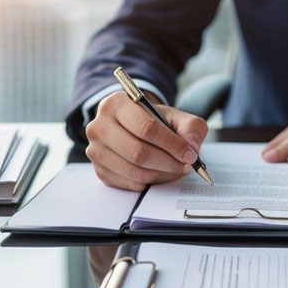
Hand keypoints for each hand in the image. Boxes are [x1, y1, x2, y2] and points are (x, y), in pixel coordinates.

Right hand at [85, 92, 208, 190]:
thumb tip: (191, 147)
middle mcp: (99, 126)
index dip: (172, 144)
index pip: (146, 128)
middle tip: (186, 165)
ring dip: (162, 175)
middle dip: (169, 162)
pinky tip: (161, 173)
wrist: (133, 129)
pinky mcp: (100, 171)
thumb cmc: (154, 121)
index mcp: (115, 104)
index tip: (190, 154)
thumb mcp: (174, 116)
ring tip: (177, 169)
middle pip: (138, 152)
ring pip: (135, 171)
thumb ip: (190, 127)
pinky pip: (130, 183)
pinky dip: (151, 182)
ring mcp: (96, 150)